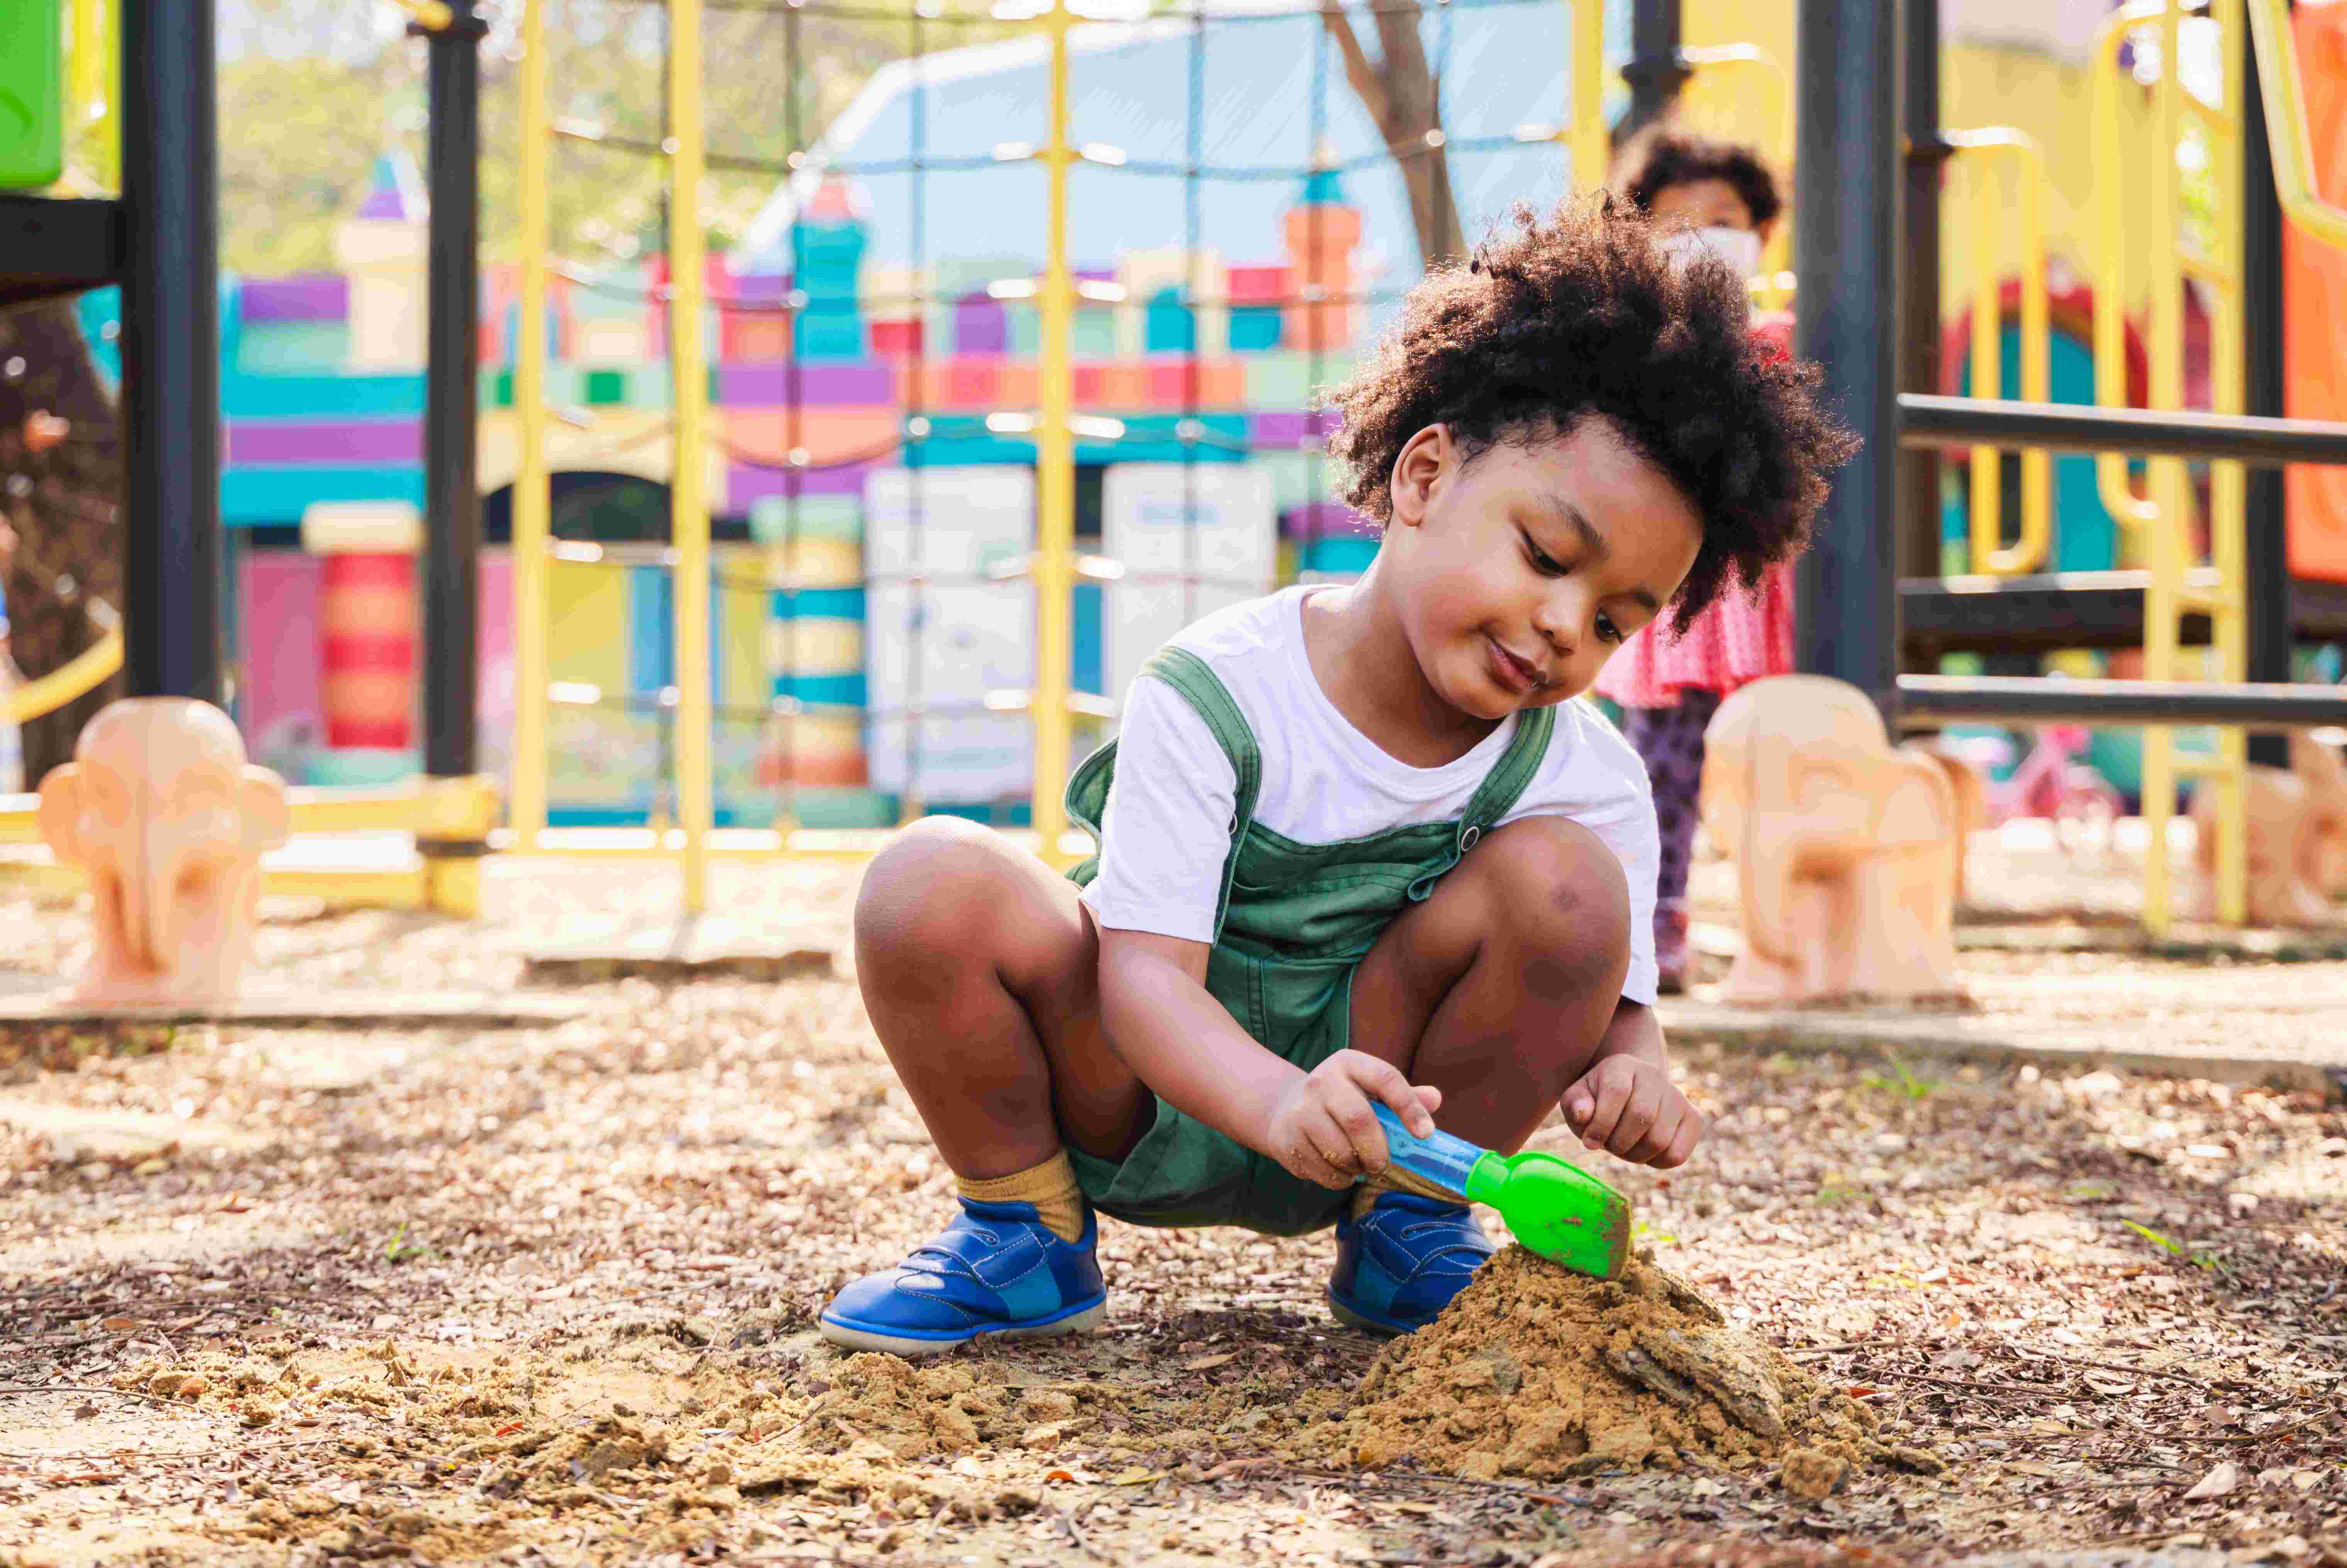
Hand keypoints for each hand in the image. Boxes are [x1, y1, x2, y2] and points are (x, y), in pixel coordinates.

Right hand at [1261, 1050, 1441, 1189]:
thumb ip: (1404, 1095)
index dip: (1409, 1107)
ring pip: (1339, 1151)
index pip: (1385, 1078)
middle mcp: (1321, 1081)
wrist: (1286, 1107)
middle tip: (1383, 1164)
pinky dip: (1339, 1179)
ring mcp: (1299, 1110)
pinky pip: (1322, 1170)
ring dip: (1357, 1168)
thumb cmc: (1343, 1099)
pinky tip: (1339, 1170)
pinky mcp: (1286, 1138)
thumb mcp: (1369, 1089)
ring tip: (1359, 1165)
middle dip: (1378, 1151)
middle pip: (1358, 1120)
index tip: (1425, 1134)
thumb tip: (1435, 1098)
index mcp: (1349, 1064)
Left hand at [1561, 1053, 1702, 1168]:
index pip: (1616, 1091)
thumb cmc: (1596, 1101)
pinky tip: (1644, 1151)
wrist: (1628, 1098)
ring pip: (1660, 1139)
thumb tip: (1584, 1115)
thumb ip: (1575, 1104)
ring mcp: (1677, 1096)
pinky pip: (1677, 1154)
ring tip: (1625, 1147)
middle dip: (1618, 1142)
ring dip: (1635, 1155)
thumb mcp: (1577, 1098)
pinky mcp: (1693, 1119)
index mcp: (1622, 1065)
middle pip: (1642, 1116)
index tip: (1588, 1143)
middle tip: (1609, 1145)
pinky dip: (1656, 1162)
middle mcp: (1654, 1075)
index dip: (1601, 1123)